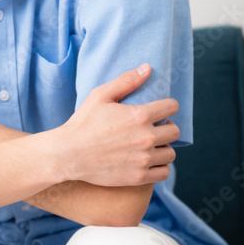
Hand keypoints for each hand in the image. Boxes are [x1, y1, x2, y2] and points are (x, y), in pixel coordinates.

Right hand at [50, 63, 179, 186]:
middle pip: (175, 131)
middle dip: (166, 127)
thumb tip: (147, 68)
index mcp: (139, 116)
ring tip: (150, 146)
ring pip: (171, 153)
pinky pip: (164, 172)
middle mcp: (145, 138)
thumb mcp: (100, 96)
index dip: (167, 107)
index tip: (159, 111)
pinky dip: (159, 167)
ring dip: (163, 148)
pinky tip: (148, 161)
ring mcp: (143, 159)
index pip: (172, 107)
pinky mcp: (138, 177)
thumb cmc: (83, 123)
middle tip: (153, 129)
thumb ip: (126, 81)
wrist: (68, 154)